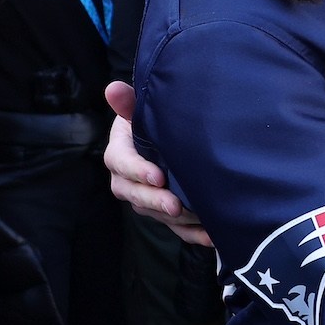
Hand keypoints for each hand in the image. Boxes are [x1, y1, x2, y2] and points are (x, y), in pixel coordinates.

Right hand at [103, 81, 210, 245]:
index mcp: (119, 153)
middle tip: (175, 205)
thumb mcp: (139, 110)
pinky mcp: (162, 213)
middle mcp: (126, 180)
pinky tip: (212, 236)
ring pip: (155, 213)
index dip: (138, 171)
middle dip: (155, 201)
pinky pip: (175, 228)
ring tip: (198, 217)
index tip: (157, 175)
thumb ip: (129, 102)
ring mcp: (144, 199)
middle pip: (135, 195)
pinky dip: (193, 234)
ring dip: (176, 219)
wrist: (163, 137)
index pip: (122, 163)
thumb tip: (113, 88)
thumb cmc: (150, 121)